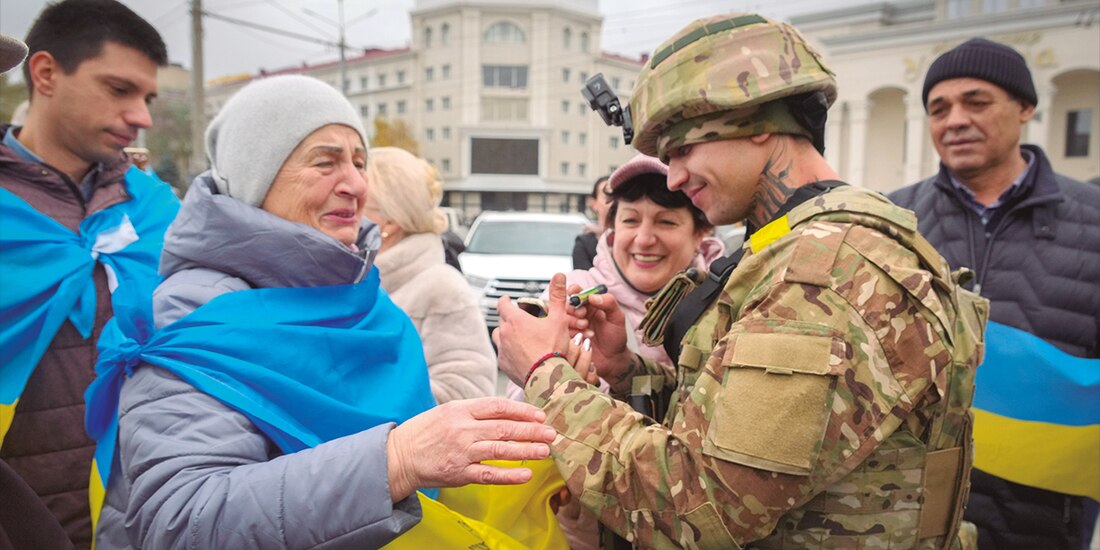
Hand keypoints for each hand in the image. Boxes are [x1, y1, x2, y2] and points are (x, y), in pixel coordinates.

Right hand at [386, 397, 556, 500]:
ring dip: (526, 450)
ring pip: (500, 450)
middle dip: (531, 431)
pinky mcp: (459, 473)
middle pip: (504, 428)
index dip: (522, 411)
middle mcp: (463, 429)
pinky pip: (489, 474)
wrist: (399, 456)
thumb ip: (476, 412)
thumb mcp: (449, 411)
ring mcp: (462, 452)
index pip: (498, 407)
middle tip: (552, 433)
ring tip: (545, 451)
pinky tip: (526, 474)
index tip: (540, 415)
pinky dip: (509, 474)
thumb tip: (508, 412)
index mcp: (461, 410)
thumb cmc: (426, 432)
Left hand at [494, 273, 572, 385]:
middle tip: (520, 320)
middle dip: (509, 319)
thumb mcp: (558, 319)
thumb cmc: (553, 349)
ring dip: (506, 335)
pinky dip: (509, 351)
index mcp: (515, 320)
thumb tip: (559, 275)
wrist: (547, 378)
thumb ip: (558, 296)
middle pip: (502, 321)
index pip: (503, 304)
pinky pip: (503, 354)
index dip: (505, 300)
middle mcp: (504, 333)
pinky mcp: (504, 364)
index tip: (507, 299)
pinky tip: (520, 354)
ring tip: (518, 337)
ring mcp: (503, 350)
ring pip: (499, 337)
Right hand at [571, 292, 636, 391]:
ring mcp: (571, 326)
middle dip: (573, 308)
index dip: (574, 292)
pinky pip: (561, 332)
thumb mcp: (617, 318)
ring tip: (586, 328)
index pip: (576, 292)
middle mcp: (579, 313)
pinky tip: (583, 338)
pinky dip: (571, 333)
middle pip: (565, 304)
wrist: (612, 361)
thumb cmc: (616, 338)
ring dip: (572, 321)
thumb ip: (609, 303)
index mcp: (590, 304)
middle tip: (583, 316)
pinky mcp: (567, 338)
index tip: (577, 296)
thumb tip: (592, 296)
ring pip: (561, 317)